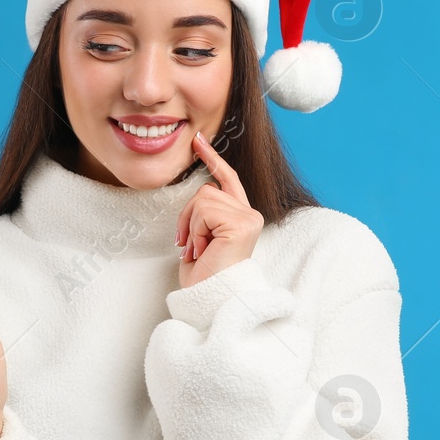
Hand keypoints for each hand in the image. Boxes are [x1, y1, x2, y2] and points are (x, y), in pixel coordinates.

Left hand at [175, 130, 263, 288]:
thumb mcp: (202, 236)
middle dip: (188, 216)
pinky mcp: (241, 224)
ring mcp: (248, 218)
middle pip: (206, 190)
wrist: (208, 299)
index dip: (212, 159)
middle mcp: (251, 214)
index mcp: (242, 216)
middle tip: (190, 245)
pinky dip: (195, 231)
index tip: (197, 140)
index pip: (227, 179)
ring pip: (203, 199)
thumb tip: (202, 188)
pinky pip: (204, 211)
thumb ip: (207, 211)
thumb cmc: (204, 275)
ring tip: (199, 250)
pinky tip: (203, 250)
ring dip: (191, 226)